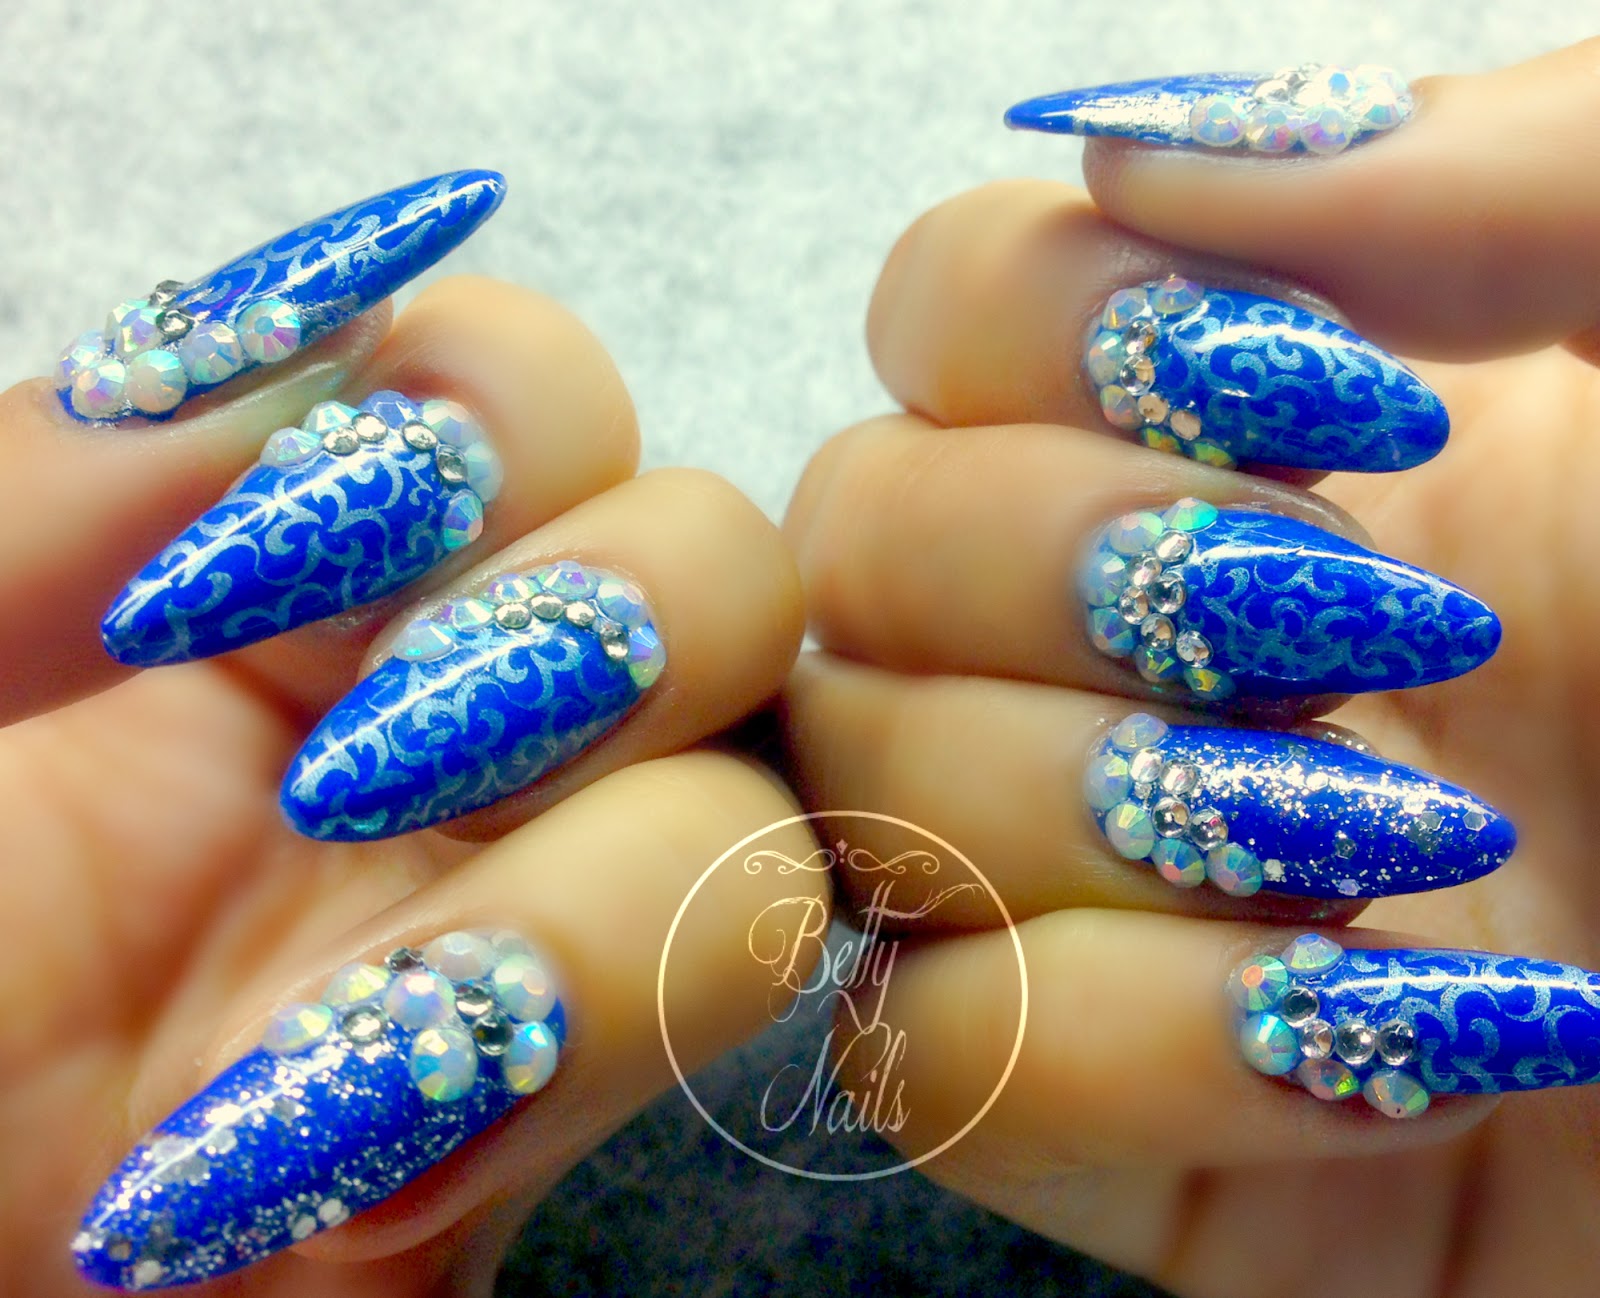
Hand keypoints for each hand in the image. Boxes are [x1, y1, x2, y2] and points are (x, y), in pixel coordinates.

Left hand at [1, 237, 812, 1292]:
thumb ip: (51, 491)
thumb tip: (285, 333)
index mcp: (282, 571)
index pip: (521, 387)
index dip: (480, 413)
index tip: (258, 571)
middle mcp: (442, 709)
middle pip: (719, 560)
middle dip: (610, 616)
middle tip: (365, 763)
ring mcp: (520, 898)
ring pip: (770, 787)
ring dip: (606, 877)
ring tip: (359, 1016)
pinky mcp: (561, 1092)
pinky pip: (732, 996)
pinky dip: (592, 1035)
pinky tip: (368, 1153)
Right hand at [781, 41, 1599, 1297]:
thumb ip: (1493, 168)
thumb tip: (1117, 129)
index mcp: (1292, 437)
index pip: (949, 311)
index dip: (1033, 325)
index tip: (1326, 399)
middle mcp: (1167, 640)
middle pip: (850, 548)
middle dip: (1047, 572)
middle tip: (1348, 632)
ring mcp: (1127, 885)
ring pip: (846, 798)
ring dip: (1079, 812)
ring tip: (1397, 852)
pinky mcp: (1138, 1128)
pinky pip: (926, 1063)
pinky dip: (1107, 1040)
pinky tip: (1372, 1037)